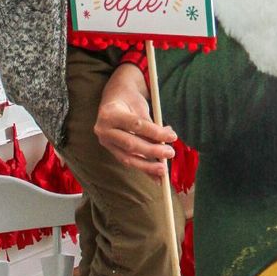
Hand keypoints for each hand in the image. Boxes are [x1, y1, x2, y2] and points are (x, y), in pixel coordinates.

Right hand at [94, 63, 176, 177]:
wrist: (113, 99)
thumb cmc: (130, 100)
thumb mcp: (140, 106)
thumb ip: (151, 125)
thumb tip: (167, 142)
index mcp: (110, 113)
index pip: (136, 125)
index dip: (155, 132)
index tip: (172, 136)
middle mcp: (103, 129)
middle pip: (130, 144)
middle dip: (152, 151)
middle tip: (170, 153)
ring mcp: (104, 142)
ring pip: (127, 158)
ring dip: (147, 166)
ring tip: (163, 170)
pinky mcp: (110, 150)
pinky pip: (127, 161)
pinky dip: (143, 168)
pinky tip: (155, 177)